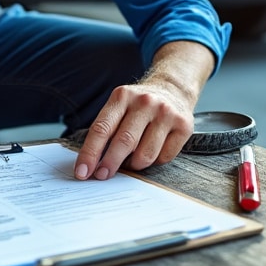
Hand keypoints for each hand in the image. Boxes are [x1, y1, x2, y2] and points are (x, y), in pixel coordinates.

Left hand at [72, 40, 213, 179]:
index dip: (89, 153)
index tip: (82, 172)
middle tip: (102, 176)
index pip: (102, 129)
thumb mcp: (119, 106)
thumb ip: (106, 130)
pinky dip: (154, 162)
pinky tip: (152, 152)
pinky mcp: (183, 125)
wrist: (173, 89)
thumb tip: (91, 164)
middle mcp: (145, 102)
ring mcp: (166, 113)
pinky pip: (164, 158)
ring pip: (145, 155)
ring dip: (135, 165)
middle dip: (110, 164)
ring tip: (132, 159)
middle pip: (124, 142)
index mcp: (122, 96)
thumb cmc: (139, 106)